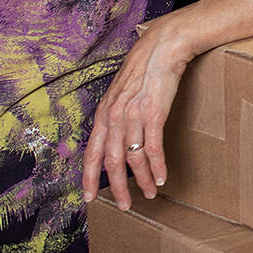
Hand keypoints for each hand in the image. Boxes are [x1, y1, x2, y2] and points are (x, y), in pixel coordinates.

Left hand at [83, 19, 189, 210]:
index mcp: (104, 113)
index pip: (91, 153)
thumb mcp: (122, 92)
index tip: (89, 197)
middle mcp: (114, 116)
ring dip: (144, 181)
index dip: (88, 178)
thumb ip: (117, 115)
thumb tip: (118, 137)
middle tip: (125, 205)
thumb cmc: (145, 67)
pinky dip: (158, 167)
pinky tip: (163, 177)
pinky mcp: (153, 114)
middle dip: (118, 188)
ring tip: (151, 193)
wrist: (163, 46)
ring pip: (134, 160)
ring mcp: (133, 116)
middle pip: (112, 162)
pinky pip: (153, 149)